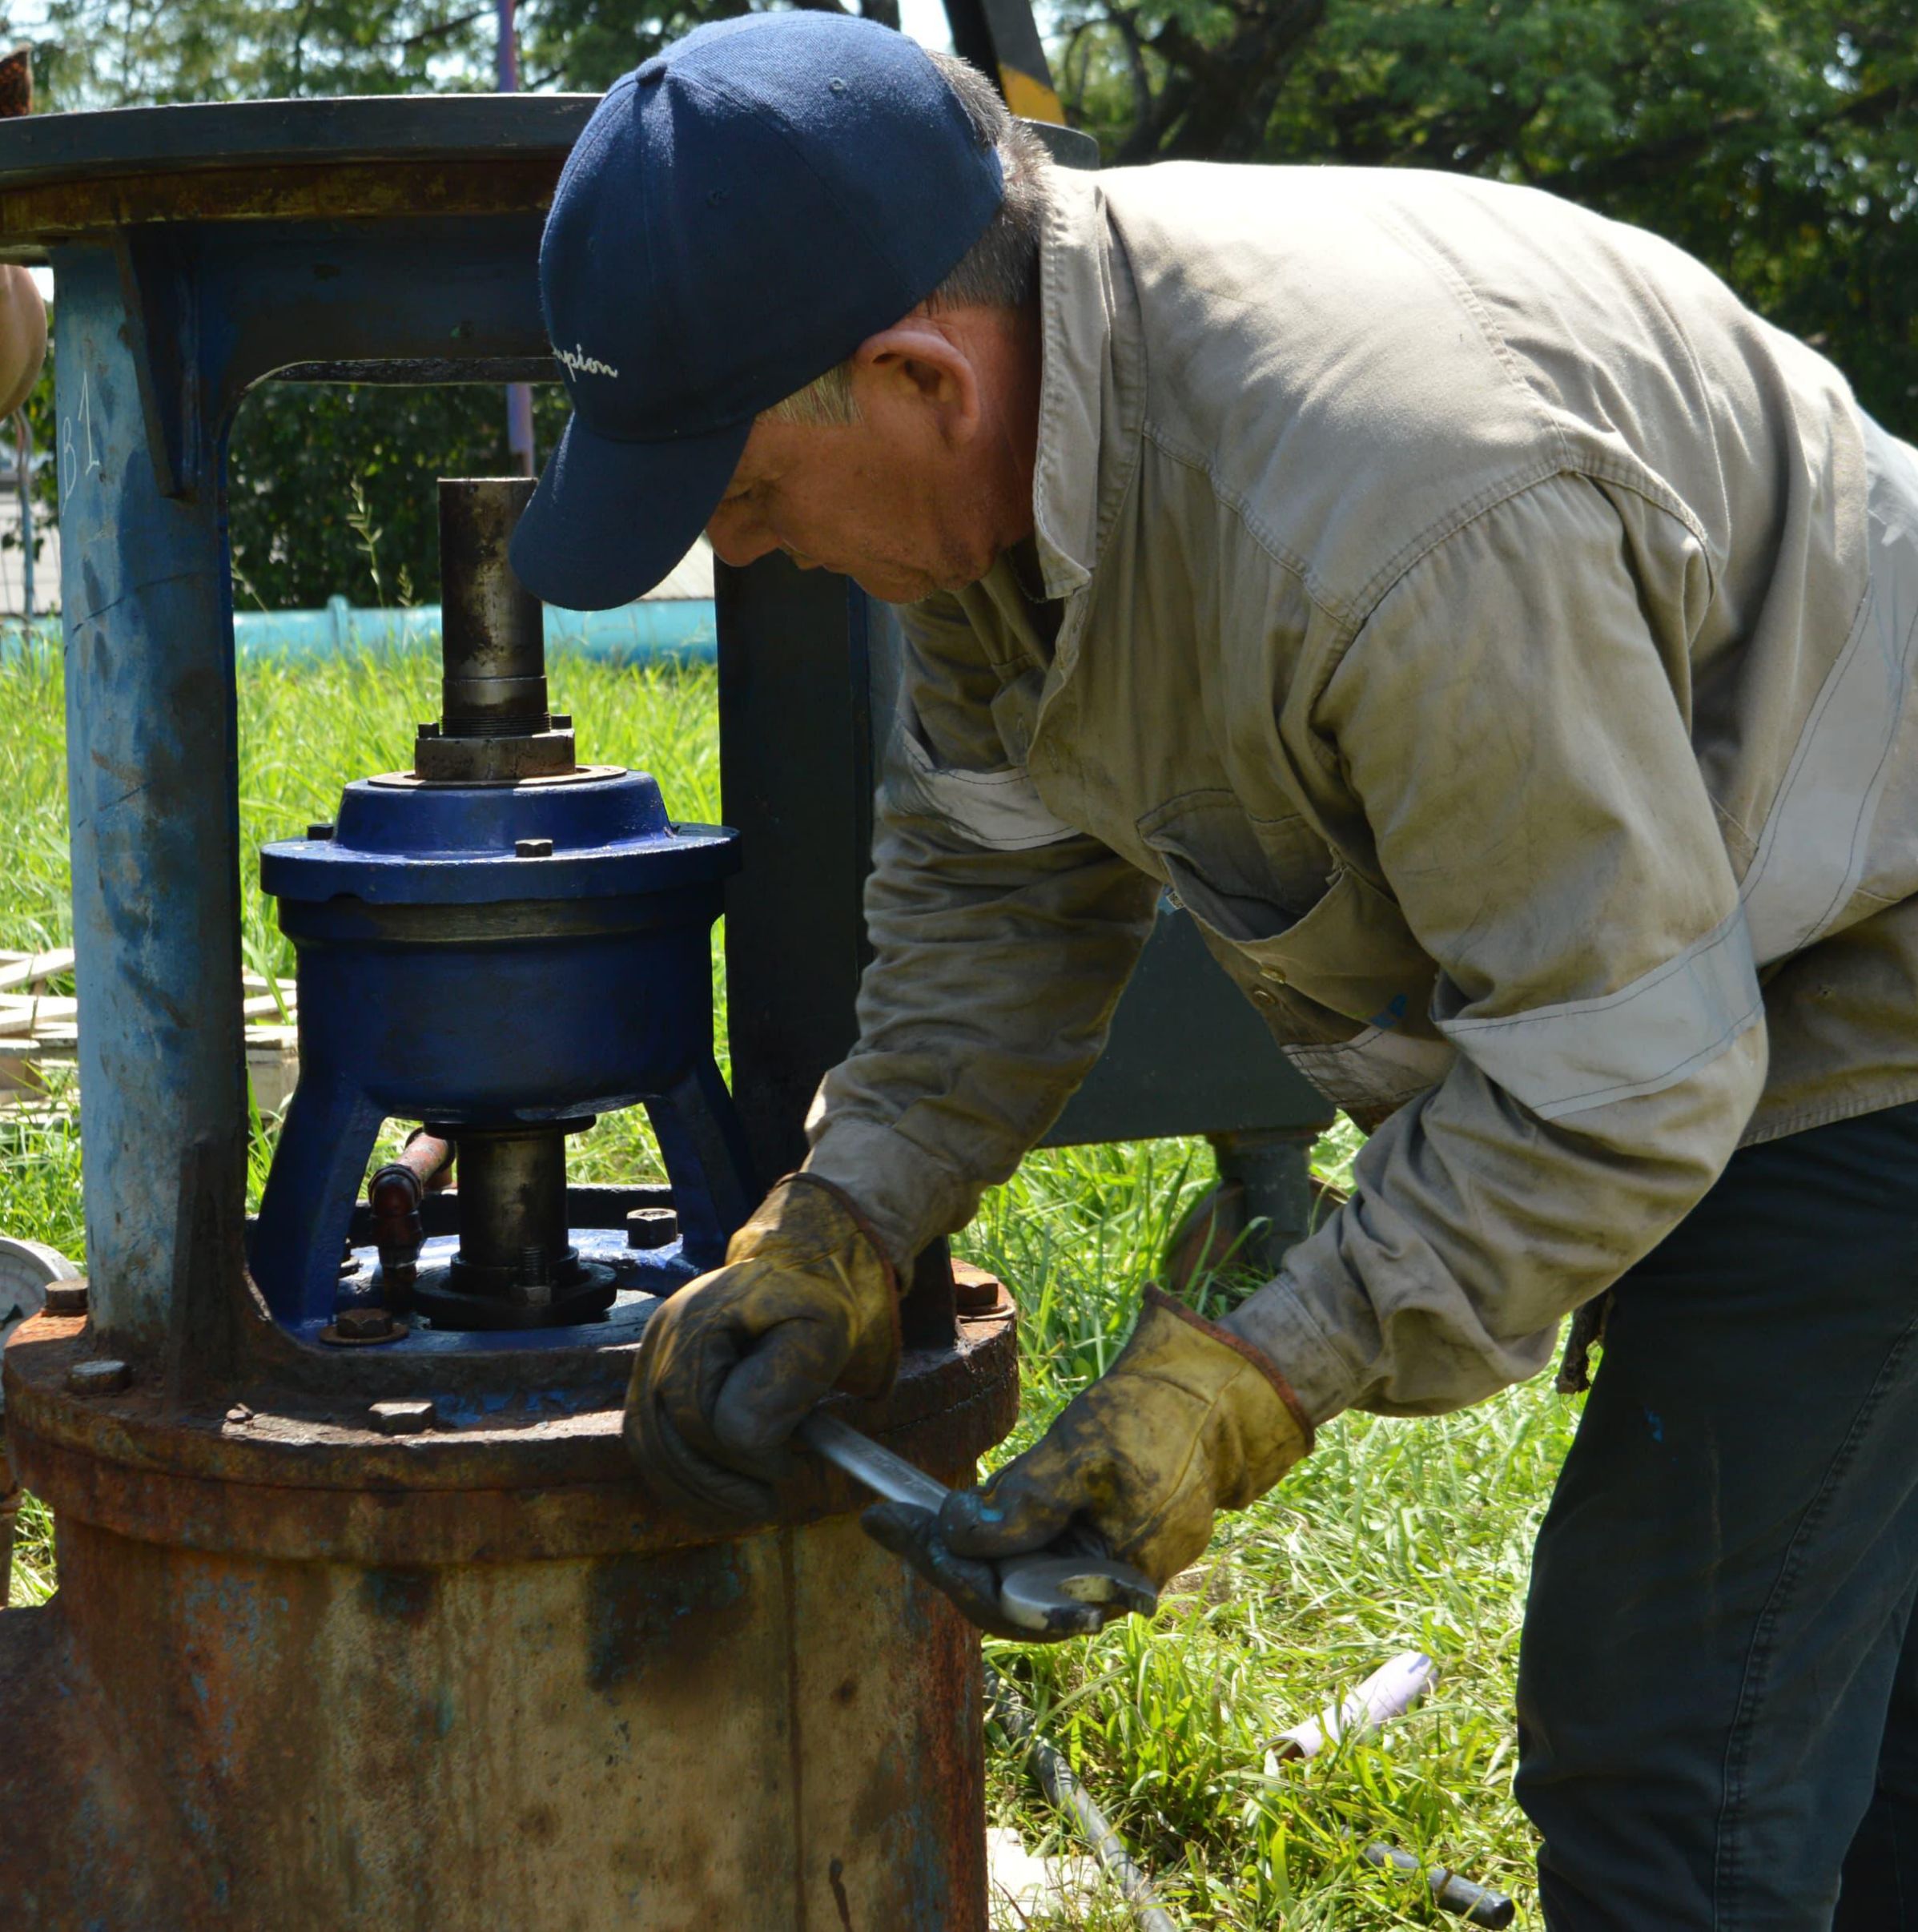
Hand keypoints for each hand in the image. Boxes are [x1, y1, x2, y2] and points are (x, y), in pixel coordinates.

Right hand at [626, 1173, 897, 1516]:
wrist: (800, 1276)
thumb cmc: (815, 1308)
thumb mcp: (821, 1335)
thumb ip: (783, 1381)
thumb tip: (737, 1437)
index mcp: (698, 1320)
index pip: (694, 1413)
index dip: (735, 1456)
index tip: (783, 1470)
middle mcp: (661, 1338)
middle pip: (661, 1435)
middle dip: (713, 1483)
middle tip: (765, 1503)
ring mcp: (651, 1357)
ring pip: (647, 1445)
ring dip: (691, 1491)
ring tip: (745, 1507)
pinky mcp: (653, 1379)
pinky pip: (648, 1441)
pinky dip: (678, 1479)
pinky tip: (716, 1499)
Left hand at [867, 1288, 1311, 1638]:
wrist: (1213, 1397)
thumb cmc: (1158, 1417)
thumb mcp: (1087, 1450)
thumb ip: (1026, 1501)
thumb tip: (958, 1536)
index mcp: (1113, 1583)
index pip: (1011, 1605)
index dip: (945, 1568)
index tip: (893, 1525)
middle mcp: (1104, 1594)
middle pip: (1006, 1602)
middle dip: (943, 1564)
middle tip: (887, 1523)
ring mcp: (1099, 1572)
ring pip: (1015, 1583)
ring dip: (961, 1556)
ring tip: (905, 1521)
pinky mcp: (1093, 1545)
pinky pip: (1034, 1558)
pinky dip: (993, 1541)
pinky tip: (953, 1517)